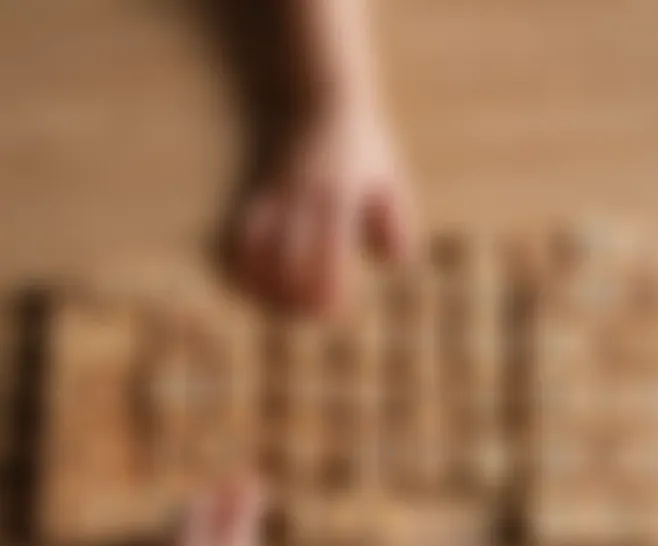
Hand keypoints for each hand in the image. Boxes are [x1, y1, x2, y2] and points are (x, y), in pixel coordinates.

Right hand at [235, 104, 416, 314]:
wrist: (319, 95)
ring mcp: (276, 195)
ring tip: (276, 305)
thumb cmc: (361, 143)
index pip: (329, 259)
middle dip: (294, 300)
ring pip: (259, 252)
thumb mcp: (388, 178)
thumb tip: (392, 264)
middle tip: (304, 315)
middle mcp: (304, 200)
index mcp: (340, 200)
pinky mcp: (257, 192)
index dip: (327, 294)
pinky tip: (249, 282)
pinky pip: (239, 232)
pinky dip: (240, 262)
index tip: (331, 312)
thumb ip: (396, 222)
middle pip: (289, 264)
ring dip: (264, 287)